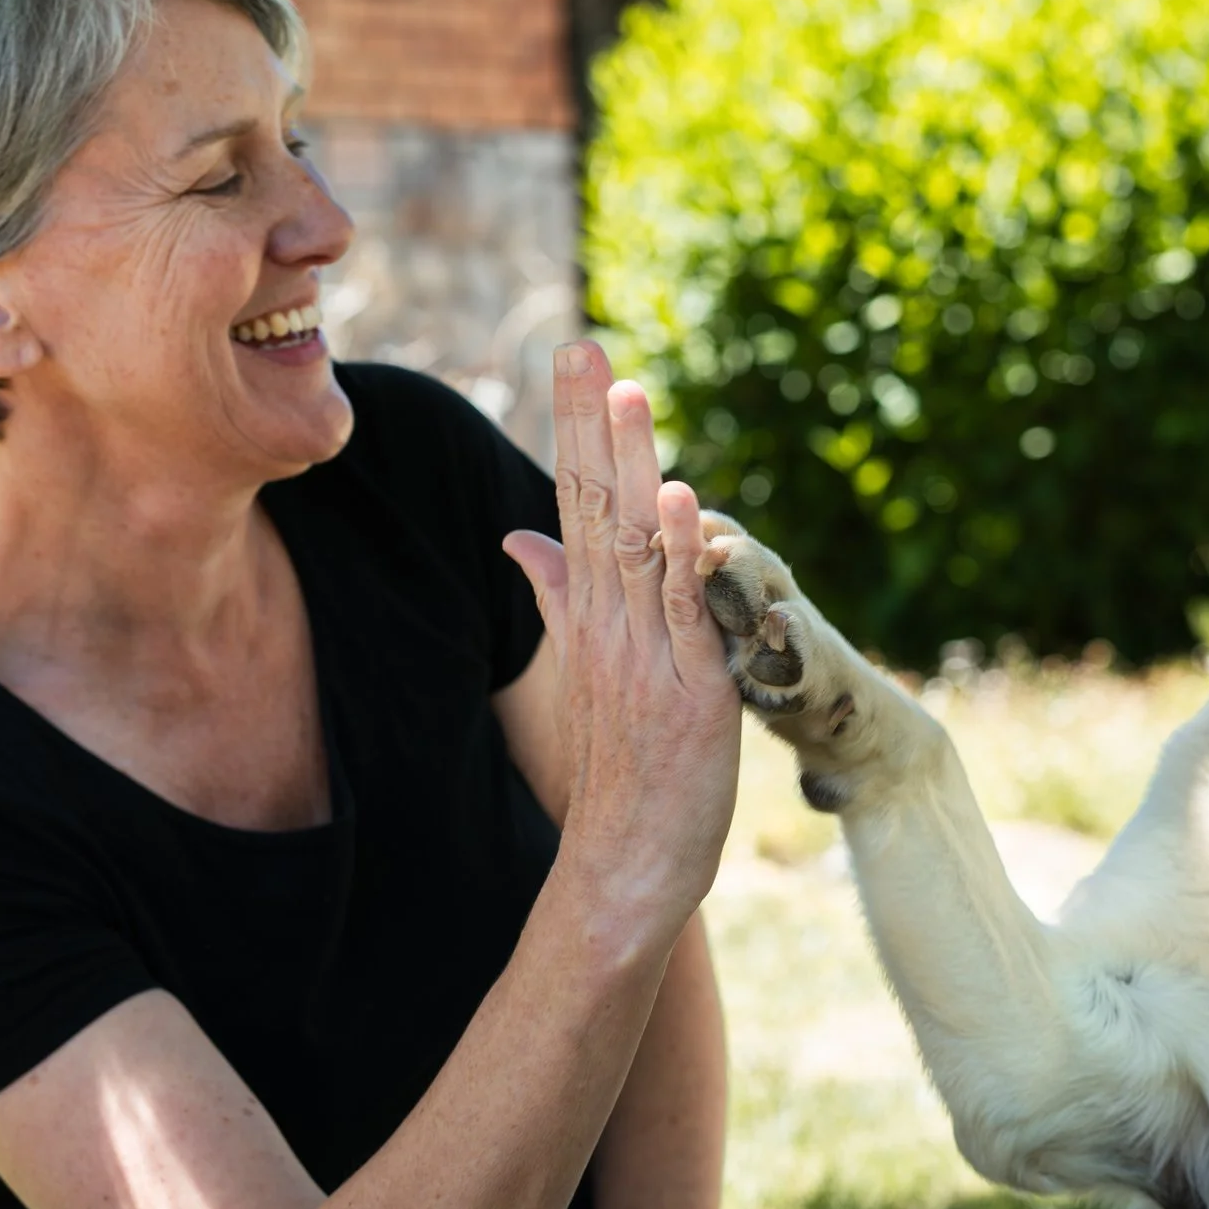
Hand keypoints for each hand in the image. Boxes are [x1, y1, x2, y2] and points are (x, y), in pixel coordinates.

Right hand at [504, 343, 741, 949]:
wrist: (627, 862)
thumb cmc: (620, 766)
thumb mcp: (590, 667)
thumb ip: (560, 595)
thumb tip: (521, 533)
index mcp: (590, 612)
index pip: (574, 500)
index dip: (576, 426)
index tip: (577, 356)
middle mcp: (609, 624)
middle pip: (592, 507)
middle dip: (589, 424)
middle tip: (583, 345)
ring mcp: (644, 656)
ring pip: (634, 546)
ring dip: (633, 467)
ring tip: (630, 393)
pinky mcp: (687, 690)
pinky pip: (682, 612)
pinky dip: (680, 554)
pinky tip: (678, 498)